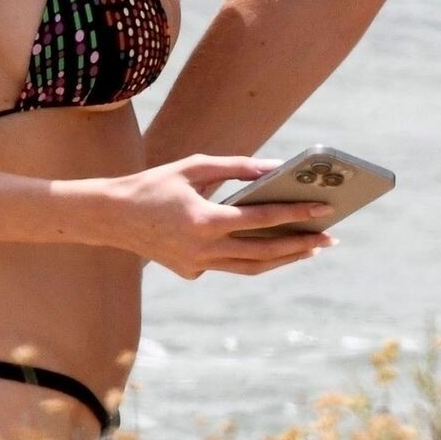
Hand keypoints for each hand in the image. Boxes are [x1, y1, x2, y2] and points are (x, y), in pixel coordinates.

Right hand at [88, 155, 335, 278]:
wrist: (109, 217)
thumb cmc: (154, 184)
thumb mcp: (194, 166)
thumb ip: (237, 167)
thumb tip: (275, 169)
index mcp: (204, 221)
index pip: (262, 219)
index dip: (297, 214)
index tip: (326, 211)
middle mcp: (203, 249)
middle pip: (265, 251)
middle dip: (302, 244)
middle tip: (331, 238)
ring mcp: (196, 266)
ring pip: (252, 267)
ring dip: (284, 258)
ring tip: (310, 248)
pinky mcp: (191, 273)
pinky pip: (230, 266)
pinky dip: (255, 258)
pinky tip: (275, 248)